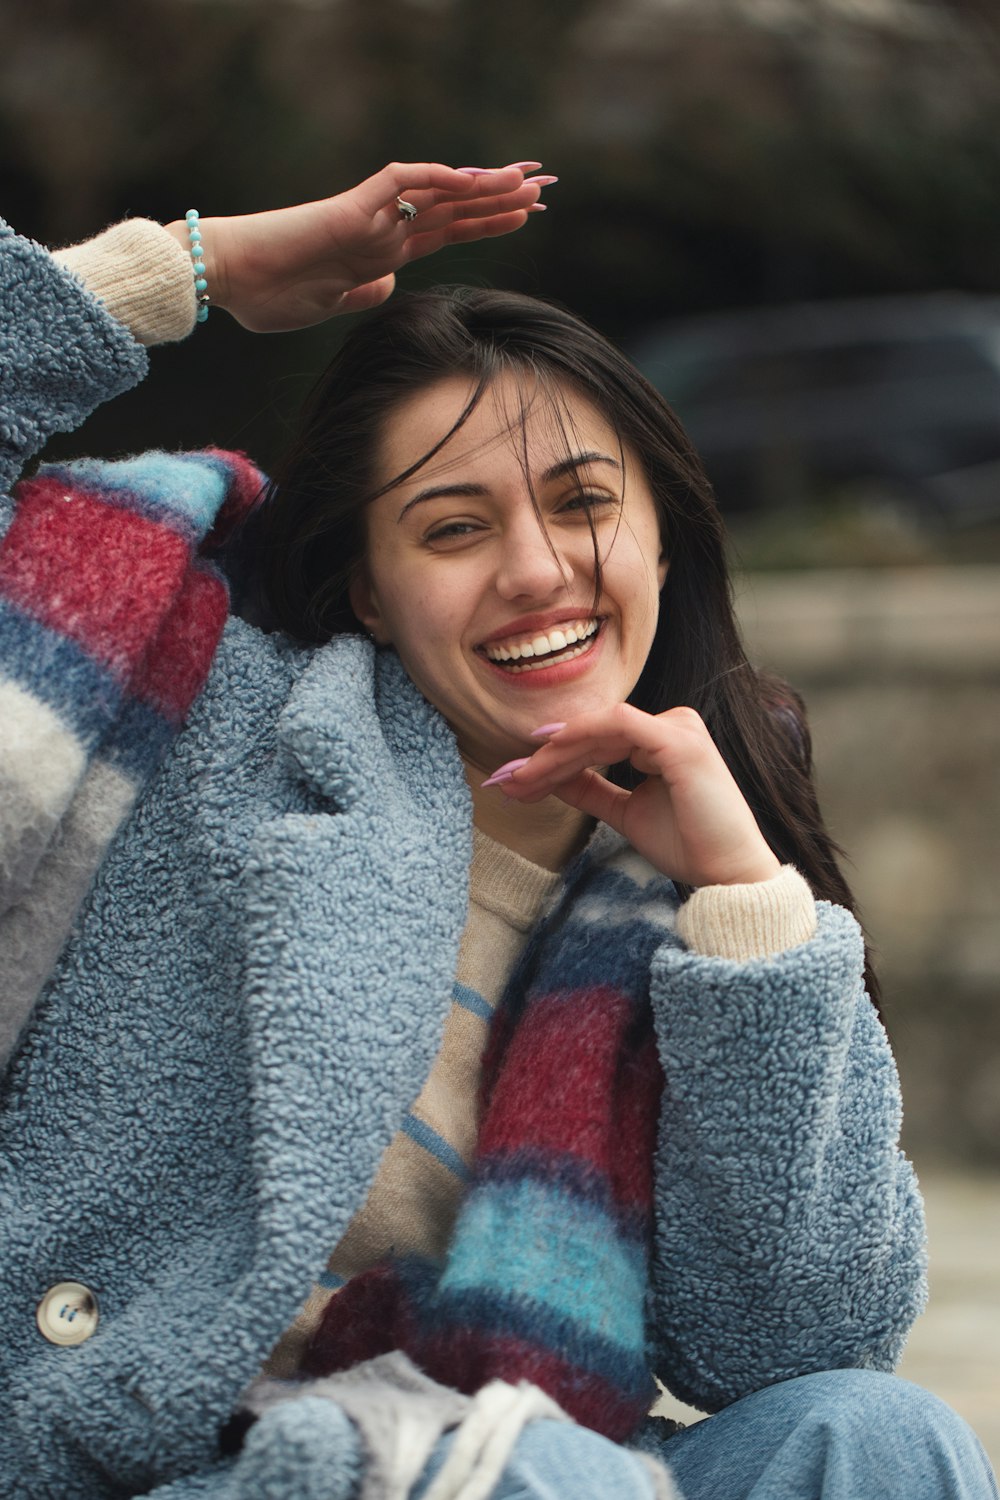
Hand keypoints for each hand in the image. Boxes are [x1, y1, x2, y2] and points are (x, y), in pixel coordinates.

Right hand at [165, 162, 547, 331]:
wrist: (229, 279)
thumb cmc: (268, 295)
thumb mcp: (330, 305)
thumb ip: (362, 293)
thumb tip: (389, 284)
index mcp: (378, 254)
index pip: (444, 232)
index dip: (484, 223)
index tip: (523, 218)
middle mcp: (380, 231)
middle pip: (452, 209)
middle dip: (499, 199)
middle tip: (544, 187)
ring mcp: (368, 216)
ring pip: (438, 191)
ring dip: (484, 186)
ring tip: (527, 179)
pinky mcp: (351, 206)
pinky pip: (402, 181)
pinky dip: (438, 177)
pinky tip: (474, 180)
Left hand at [486, 705, 781, 887]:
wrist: (727, 875)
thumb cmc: (688, 845)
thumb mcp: (625, 812)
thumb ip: (590, 789)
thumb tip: (548, 776)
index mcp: (663, 738)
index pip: (597, 739)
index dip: (552, 757)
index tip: (513, 780)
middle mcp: (672, 724)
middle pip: (593, 731)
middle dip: (544, 756)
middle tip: (504, 779)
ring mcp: (677, 727)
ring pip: (597, 726)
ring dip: (553, 752)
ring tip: (519, 778)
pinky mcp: (677, 740)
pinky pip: (615, 726)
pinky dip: (577, 741)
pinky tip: (548, 761)